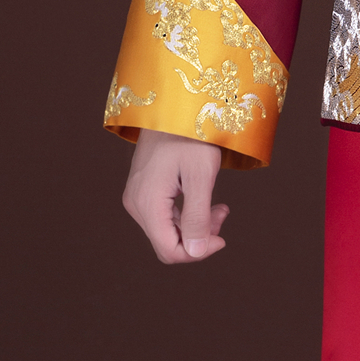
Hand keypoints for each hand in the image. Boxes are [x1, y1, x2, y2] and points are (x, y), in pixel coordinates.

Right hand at [122, 128, 229, 264]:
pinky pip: (166, 216)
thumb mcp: (201, 176)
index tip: (222, 238)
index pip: (169, 250)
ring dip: (196, 225)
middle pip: (168, 242)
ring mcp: (137, 198)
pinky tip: (208, 203)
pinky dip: (188, 215)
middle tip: (222, 216)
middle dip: (199, 238)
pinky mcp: (144, 192)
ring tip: (220, 208)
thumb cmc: (191, 135)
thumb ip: (198, 217)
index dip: (198, 252)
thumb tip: (197, 252)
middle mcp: (136, 204)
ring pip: (168, 231)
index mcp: (147, 203)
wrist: (174, 108)